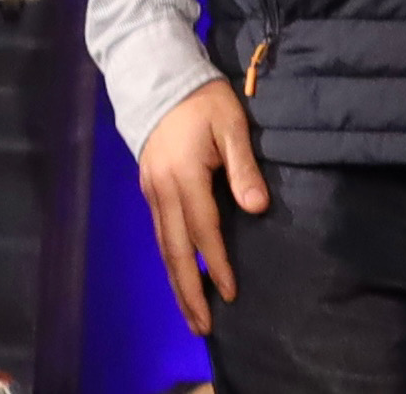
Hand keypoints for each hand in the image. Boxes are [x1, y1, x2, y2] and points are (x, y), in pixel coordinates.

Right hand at [138, 78, 269, 334]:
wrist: (159, 79)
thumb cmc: (204, 100)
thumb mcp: (232, 125)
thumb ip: (244, 167)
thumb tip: (256, 208)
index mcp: (184, 176)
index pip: (203, 230)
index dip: (216, 263)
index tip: (230, 291)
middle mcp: (161, 191)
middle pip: (174, 250)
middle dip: (188, 290)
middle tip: (202, 325)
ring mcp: (151, 191)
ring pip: (162, 246)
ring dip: (176, 281)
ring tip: (190, 313)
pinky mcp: (148, 189)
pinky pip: (159, 234)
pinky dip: (169, 259)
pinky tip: (179, 274)